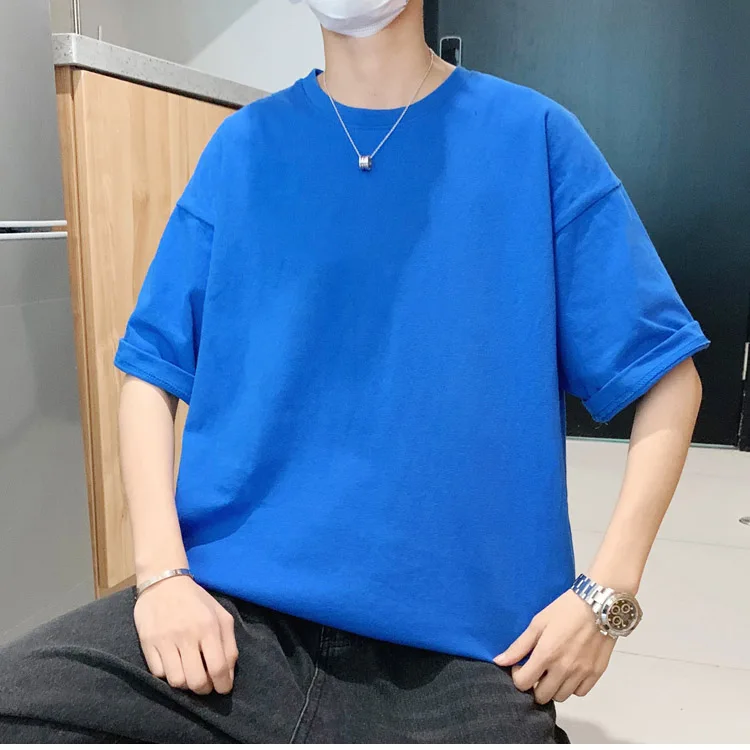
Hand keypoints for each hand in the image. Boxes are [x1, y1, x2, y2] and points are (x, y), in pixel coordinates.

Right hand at [134, 575, 238, 694]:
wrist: (163, 582)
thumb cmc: (196, 601)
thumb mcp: (221, 615)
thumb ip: (229, 644)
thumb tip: (227, 674)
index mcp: (209, 626)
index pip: (218, 667)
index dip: (223, 685)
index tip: (222, 688)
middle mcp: (187, 634)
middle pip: (196, 681)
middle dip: (204, 689)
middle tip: (205, 684)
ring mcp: (165, 640)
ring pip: (176, 681)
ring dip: (186, 684)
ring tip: (189, 674)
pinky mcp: (147, 643)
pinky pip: (158, 674)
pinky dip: (168, 675)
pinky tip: (174, 664)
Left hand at [494, 590, 615, 703]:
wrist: (599, 605)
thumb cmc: (564, 610)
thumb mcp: (537, 623)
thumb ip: (519, 646)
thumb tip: (499, 661)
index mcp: (546, 654)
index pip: (523, 684)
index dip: (517, 676)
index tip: (521, 665)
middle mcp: (564, 669)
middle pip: (542, 696)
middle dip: (535, 686)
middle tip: (537, 670)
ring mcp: (581, 673)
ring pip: (561, 697)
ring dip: (553, 687)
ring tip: (553, 670)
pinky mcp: (596, 674)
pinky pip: (580, 692)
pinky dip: (572, 686)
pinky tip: (570, 671)